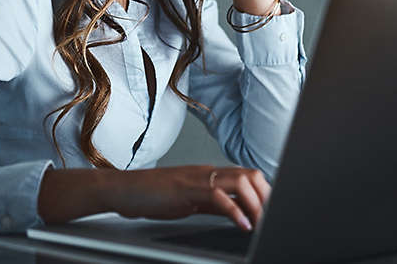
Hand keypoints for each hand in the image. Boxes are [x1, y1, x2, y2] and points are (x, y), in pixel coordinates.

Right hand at [106, 165, 269, 231]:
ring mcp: (197, 178)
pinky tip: (242, 225)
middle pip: (251, 175)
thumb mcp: (190, 200)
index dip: (265, 193)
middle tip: (271, 218)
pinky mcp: (186, 189)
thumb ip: (214, 204)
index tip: (272, 211)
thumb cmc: (153, 195)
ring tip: (261, 224)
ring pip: (240, 182)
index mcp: (211, 174)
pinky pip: (218, 196)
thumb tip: (238, 212)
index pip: (248, 175)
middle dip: (266, 197)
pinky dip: (235, 211)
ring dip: (256, 204)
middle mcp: (208, 172)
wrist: (124, 190)